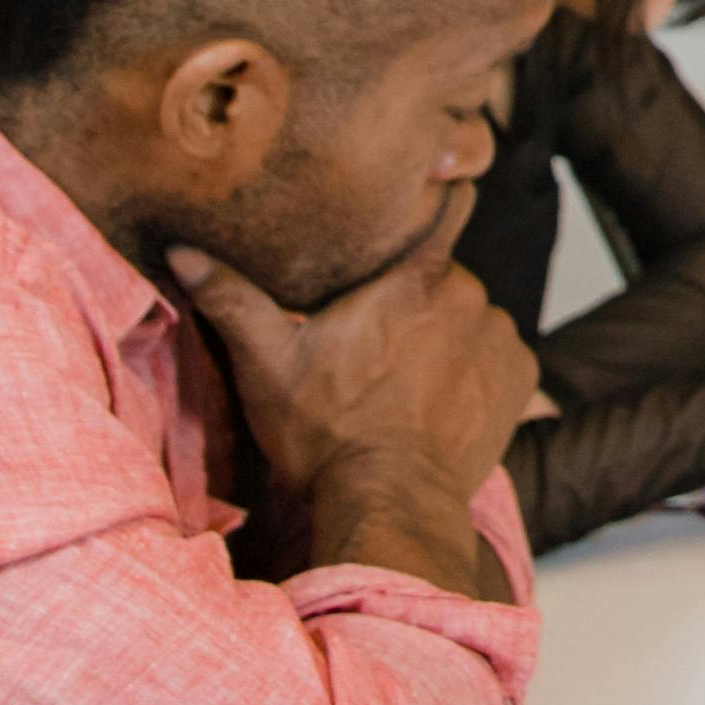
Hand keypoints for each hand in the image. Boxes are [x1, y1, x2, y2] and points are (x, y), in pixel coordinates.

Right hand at [173, 185, 539, 511]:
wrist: (389, 503)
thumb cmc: (325, 433)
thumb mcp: (266, 364)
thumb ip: (231, 299)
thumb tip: (183, 251)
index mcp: (413, 277)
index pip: (446, 209)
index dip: (438, 202)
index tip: (426, 203)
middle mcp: (468, 295)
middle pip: (447, 277)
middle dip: (420, 299)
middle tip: (381, 340)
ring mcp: (499, 338)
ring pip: (473, 318)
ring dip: (450, 337)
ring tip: (408, 379)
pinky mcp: (522, 379)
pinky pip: (501, 357)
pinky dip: (479, 371)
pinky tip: (441, 401)